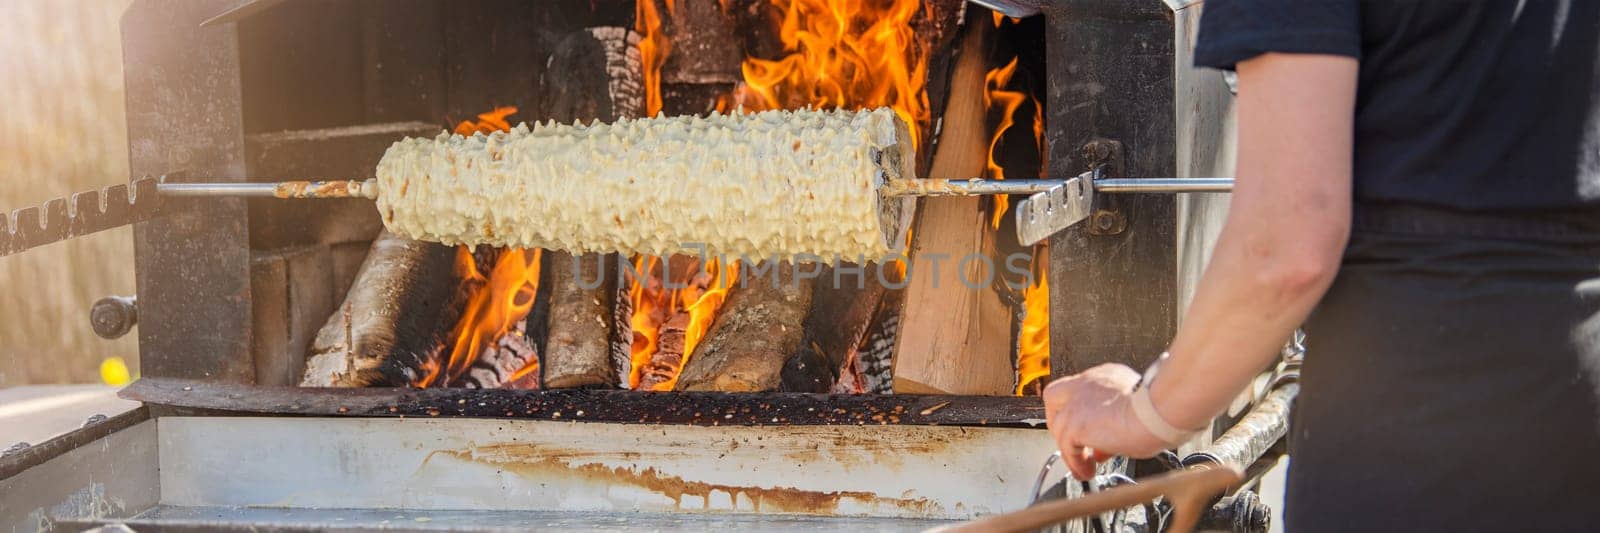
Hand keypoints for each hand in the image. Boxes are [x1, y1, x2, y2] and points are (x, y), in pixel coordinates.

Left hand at [1043, 363, 1170, 479]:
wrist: (1158, 412)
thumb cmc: (1160, 411)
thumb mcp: (1136, 411)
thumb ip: (1117, 421)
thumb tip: (1108, 444)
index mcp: (1105, 377)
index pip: (1083, 391)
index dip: (1084, 412)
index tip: (1095, 431)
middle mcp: (1088, 383)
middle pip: (1056, 398)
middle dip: (1063, 423)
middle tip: (1079, 444)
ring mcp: (1077, 402)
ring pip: (1059, 425)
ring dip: (1070, 449)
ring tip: (1084, 466)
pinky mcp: (1075, 423)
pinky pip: (1066, 447)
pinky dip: (1075, 462)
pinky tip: (1086, 471)